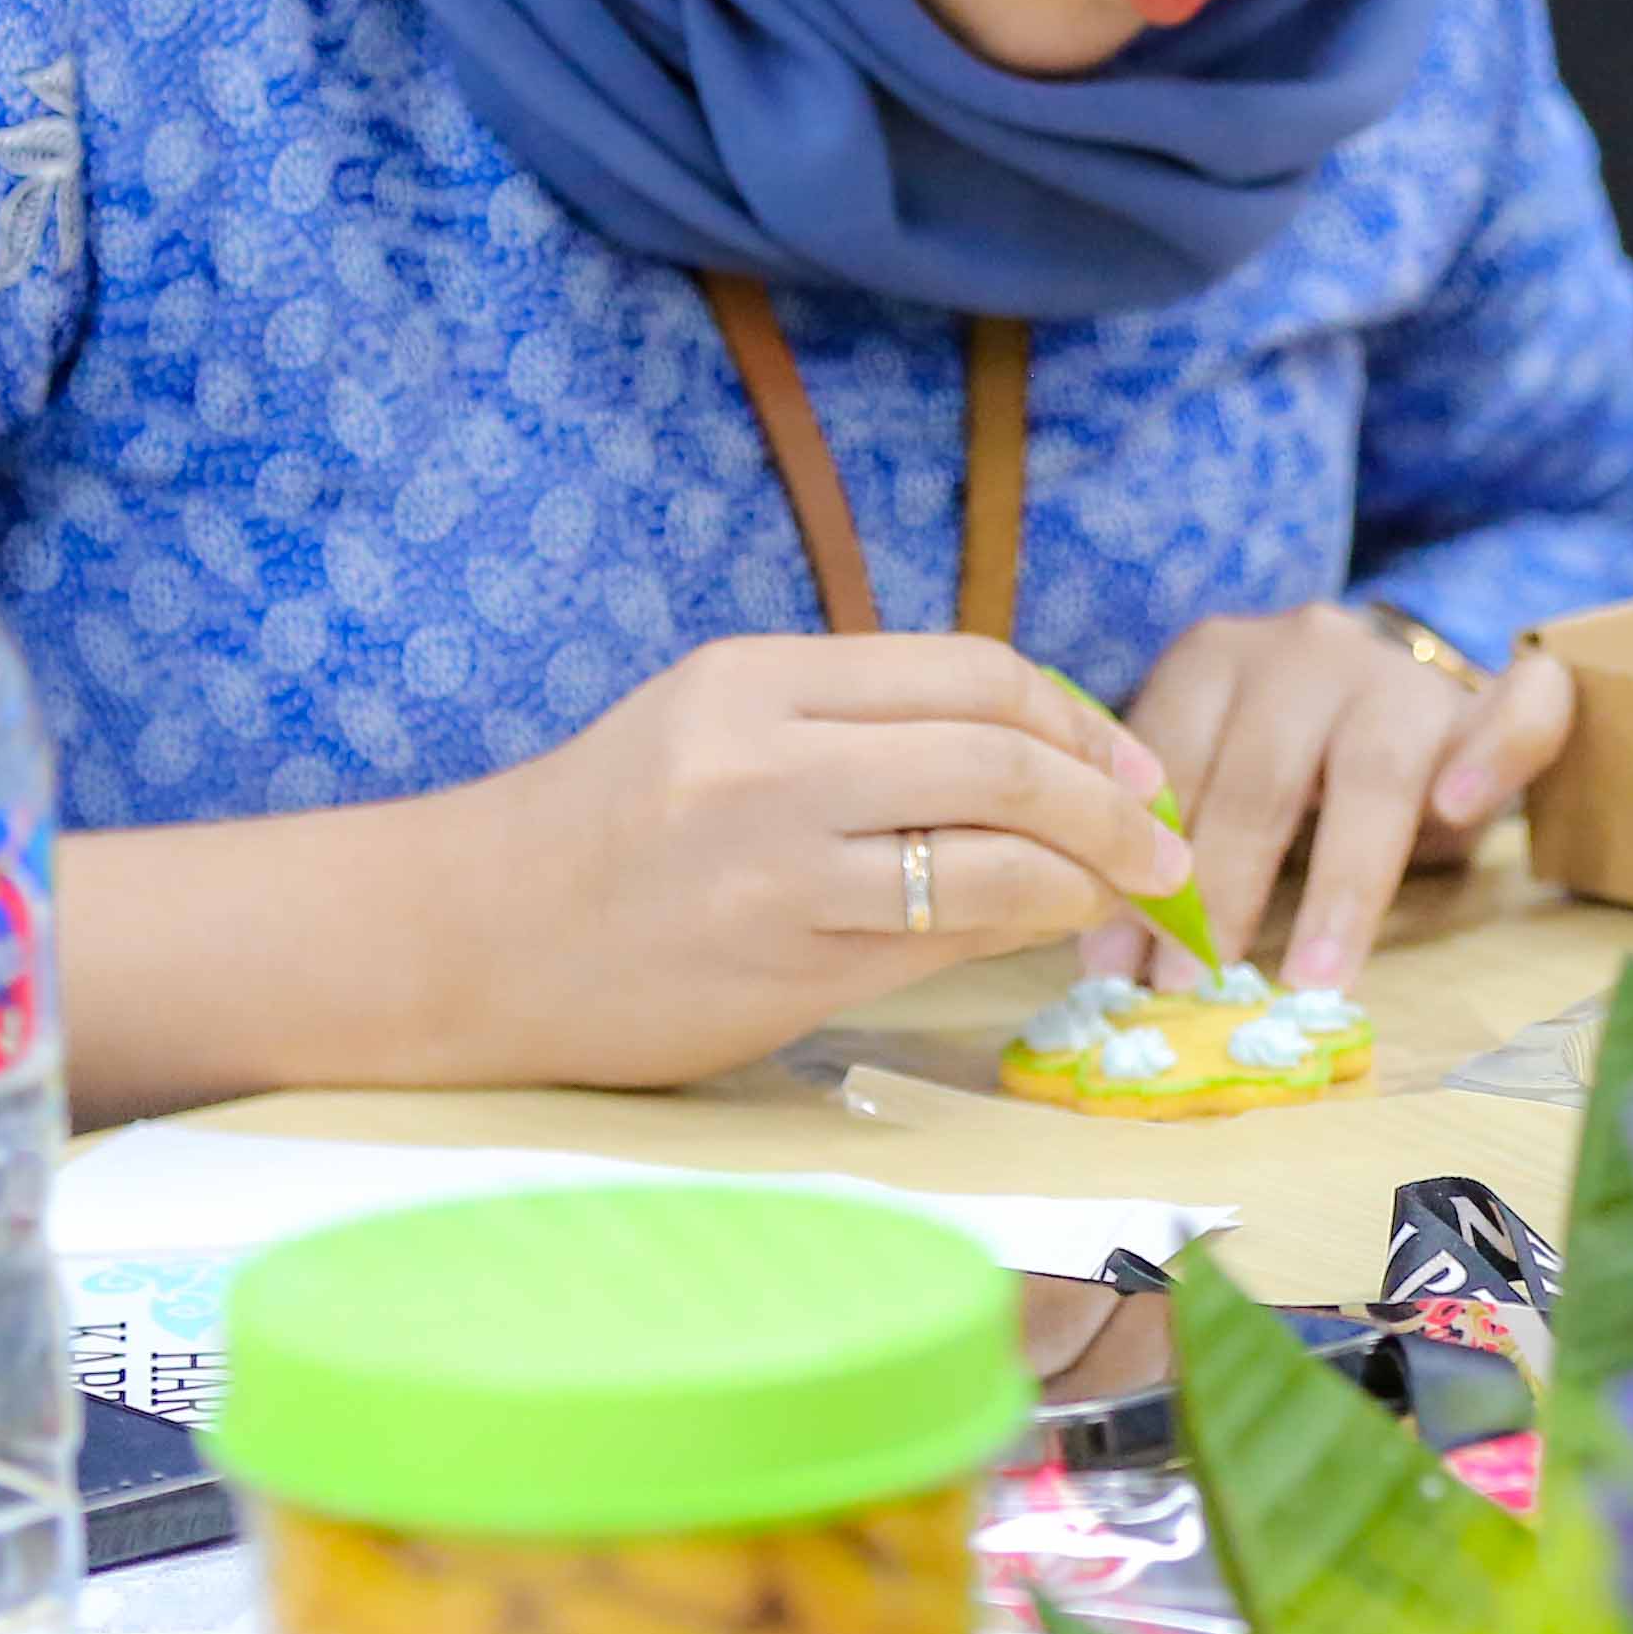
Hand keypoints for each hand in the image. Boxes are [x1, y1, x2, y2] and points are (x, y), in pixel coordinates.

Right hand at [417, 634, 1191, 1087]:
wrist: (467, 939)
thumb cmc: (605, 835)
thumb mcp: (717, 731)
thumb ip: (853, 730)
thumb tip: (1032, 760)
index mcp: (759, 679)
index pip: (968, 671)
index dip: (1074, 716)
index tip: (1128, 759)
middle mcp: (769, 756)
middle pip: (1001, 755)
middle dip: (1112, 798)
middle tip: (1164, 837)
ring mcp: (774, 863)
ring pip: (989, 852)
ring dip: (1087, 873)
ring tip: (1127, 892)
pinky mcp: (777, 962)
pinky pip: (940, 936)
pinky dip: (1019, 929)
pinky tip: (1046, 933)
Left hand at [1082, 603, 1575, 994]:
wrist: (1388, 697)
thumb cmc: (1284, 761)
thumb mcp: (1212, 779)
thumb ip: (1171, 842)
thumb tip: (1106, 963)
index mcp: (1215, 660)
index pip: (1171, 766)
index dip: (1138, 867)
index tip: (1114, 963)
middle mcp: (1305, 650)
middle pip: (1262, 777)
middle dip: (1221, 892)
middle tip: (1189, 985)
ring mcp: (1398, 674)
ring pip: (1372, 772)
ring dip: (1338, 886)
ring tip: (1306, 977)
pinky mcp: (1483, 704)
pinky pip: (1513, 714)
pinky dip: (1494, 755)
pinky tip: (1459, 810)